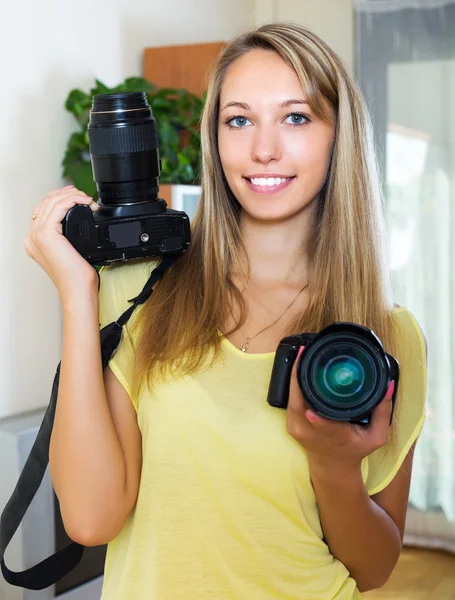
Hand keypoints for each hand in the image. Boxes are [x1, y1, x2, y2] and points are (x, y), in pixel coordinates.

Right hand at [24, 186, 99, 298]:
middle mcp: (32, 237)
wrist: (77, 288)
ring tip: (87, 199)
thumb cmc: (77, 276)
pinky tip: (85, 202)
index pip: (43, 209)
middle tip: (83, 194)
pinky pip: (58, 206)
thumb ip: (68, 236)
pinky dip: (73, 200)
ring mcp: (36, 234)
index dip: (59, 197)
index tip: (76, 194)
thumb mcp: (71, 251)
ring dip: (72, 196)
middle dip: (66, 193)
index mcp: (35, 241)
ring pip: (51, 202)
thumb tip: (82, 219)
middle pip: (46, 202)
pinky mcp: (46, 233)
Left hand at [286, 346, 394, 469]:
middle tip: (306, 352)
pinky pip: (289, 400)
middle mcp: (311, 432)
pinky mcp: (290, 424)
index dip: (316, 415)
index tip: (311, 406)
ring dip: (295, 376)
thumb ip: (383, 412)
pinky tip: (299, 368)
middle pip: (298, 403)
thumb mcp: (377, 437)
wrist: (333, 467)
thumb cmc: (355, 450)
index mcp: (332, 436)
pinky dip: (293, 384)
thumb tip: (389, 385)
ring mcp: (297, 428)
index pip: (321, 424)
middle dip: (299, 376)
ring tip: (303, 354)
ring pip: (291, 398)